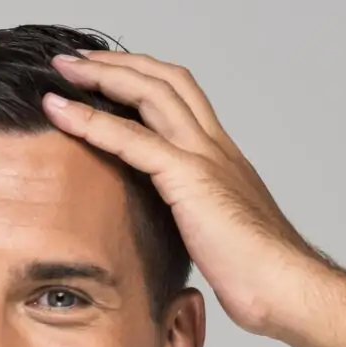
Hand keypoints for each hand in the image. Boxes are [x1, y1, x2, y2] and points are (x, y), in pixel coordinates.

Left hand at [42, 49, 336, 337]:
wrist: (286, 286)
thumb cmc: (254, 273)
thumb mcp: (211, 232)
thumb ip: (188, 216)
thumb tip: (164, 226)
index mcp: (221, 157)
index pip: (181, 97)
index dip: (141, 78)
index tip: (103, 74)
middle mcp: (215, 146)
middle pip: (166, 80)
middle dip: (118, 63)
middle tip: (73, 59)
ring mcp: (205, 157)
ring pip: (151, 94)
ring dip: (102, 75)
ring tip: (62, 69)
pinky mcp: (190, 178)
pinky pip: (132, 139)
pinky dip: (91, 121)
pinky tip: (59, 111)